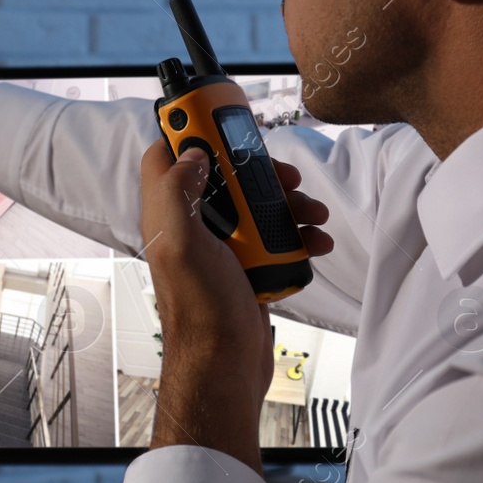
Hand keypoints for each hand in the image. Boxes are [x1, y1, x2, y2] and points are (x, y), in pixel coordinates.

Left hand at [140, 140, 332, 474]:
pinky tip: (315, 239)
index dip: (189, 133)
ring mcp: (221, 245)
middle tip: (286, 176)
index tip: (220, 118)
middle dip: (258, 169)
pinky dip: (297, 234)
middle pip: (224, 174)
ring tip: (311, 213)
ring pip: (255, 203)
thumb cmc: (200, 310)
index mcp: (167, 213)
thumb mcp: (181, 244)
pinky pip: (275, 236)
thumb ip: (178, 193)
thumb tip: (192, 153)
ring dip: (288, 202)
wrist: (226, 364)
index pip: (167, 155)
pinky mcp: (248, 264)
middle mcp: (191, 225)